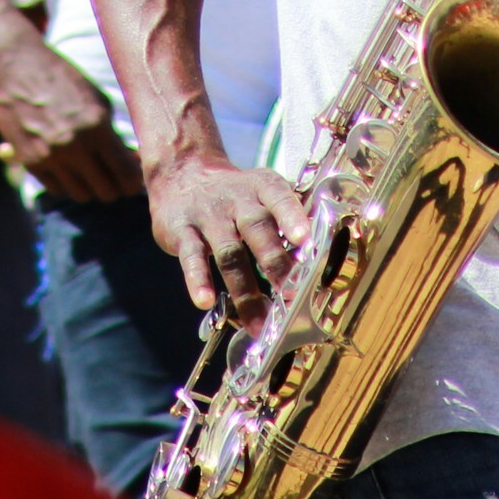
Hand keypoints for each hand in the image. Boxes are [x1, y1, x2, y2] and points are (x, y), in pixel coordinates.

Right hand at [0, 35, 141, 202]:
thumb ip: (114, 135)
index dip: (135, 181)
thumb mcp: (98, 101)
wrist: (15, 68)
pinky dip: (66, 183)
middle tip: (115, 176)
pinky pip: (57, 188)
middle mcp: (74, 146)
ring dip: (90, 187)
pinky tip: (70, 167)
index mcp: (97, 127)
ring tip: (92, 170)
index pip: (127, 174)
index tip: (136, 179)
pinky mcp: (29, 162)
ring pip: (81, 195)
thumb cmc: (63, 80)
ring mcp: (50, 157)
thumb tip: (131, 164)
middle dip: (115, 186)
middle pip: (106, 192)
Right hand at [147, 145, 304, 325]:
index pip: (279, 197)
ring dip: (244, 290)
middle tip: (290, 294)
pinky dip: (198, 279)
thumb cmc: (234, 194)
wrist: (181, 176)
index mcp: (262, 188)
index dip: (292, 217)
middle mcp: (236, 200)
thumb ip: (286, 216)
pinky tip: (204, 301)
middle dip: (274, 262)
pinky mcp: (183, 232)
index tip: (305, 240)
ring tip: (257, 322)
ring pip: (229, 253)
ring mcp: (208, 216)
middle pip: (257, 229)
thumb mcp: (260, 192)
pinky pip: (192, 257)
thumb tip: (318, 253)